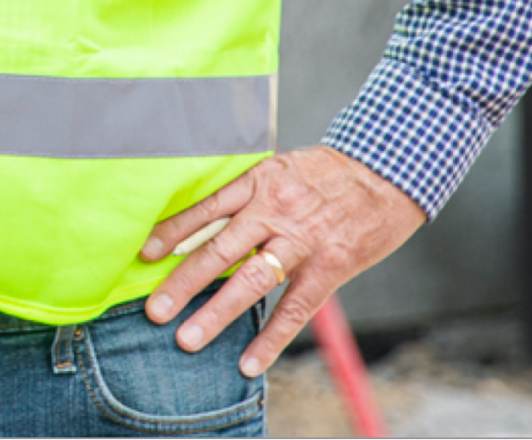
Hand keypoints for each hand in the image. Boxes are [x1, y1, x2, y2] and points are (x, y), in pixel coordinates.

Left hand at [138, 145, 424, 376]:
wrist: (386, 173)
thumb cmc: (326, 173)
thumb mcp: (280, 169)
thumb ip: (246, 195)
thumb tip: (204, 224)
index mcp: (258, 183)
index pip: (206, 209)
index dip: (173, 232)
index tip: (145, 253)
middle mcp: (274, 211)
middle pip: (220, 250)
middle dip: (184, 282)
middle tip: (154, 310)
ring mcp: (301, 242)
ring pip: (251, 281)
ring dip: (217, 313)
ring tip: (188, 339)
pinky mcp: (329, 267)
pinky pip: (294, 308)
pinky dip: (271, 338)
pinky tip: (249, 362)